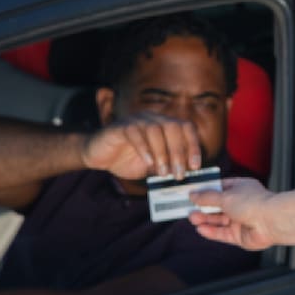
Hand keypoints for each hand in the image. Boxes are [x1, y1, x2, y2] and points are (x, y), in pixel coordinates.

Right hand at [81, 114, 201, 179]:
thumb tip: (185, 176)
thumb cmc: (127, 160)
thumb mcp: (153, 167)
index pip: (187, 127)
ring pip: (155, 129)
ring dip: (162, 153)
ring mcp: (136, 120)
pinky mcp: (120, 126)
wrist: (98, 156)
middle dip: (179, 152)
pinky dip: (144, 148)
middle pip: (174, 127)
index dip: (194, 146)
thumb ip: (168, 167)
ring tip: (163, 173)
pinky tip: (148, 164)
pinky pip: (135, 132)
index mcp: (164, 125)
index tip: (195, 166)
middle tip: (179, 174)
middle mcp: (153, 118)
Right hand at [189, 178, 277, 250]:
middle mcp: (241, 203)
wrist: (271, 221)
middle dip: (203, 207)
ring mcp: (241, 220)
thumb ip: (207, 197)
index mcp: (241, 188)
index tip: (192, 193)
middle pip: (218, 206)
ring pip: (219, 220)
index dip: (206, 191)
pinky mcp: (240, 235)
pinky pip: (223, 233)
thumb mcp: (225, 196)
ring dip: (205, 219)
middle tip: (188, 208)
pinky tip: (201, 229)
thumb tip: (193, 194)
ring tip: (192, 218)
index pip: (220, 188)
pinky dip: (212, 231)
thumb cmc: (253, 203)